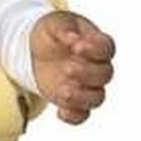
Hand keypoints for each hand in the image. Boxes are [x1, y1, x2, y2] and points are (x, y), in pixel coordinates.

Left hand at [29, 11, 115, 125]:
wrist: (34, 50)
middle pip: (105, 75)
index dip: (96, 49)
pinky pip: (81, 115)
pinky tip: (60, 112)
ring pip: (97, 98)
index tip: (77, 47)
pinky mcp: (73, 101)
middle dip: (87, 74)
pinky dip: (73, 117)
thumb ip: (64, 28)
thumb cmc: (50, 32)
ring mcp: (86, 86)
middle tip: (66, 68)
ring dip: (82, 97)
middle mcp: (96, 66)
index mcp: (95, 44)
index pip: (107, 48)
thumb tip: (73, 38)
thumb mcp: (53, 23)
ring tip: (62, 91)